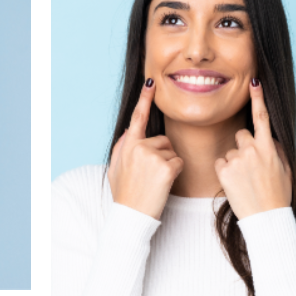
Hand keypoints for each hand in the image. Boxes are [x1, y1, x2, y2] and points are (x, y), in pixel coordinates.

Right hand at [108, 79, 183, 219]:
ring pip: (172, 152)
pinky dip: (175, 173)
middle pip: (163, 141)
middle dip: (161, 155)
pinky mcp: (166, 166)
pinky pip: (178, 162)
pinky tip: (163, 184)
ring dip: (168, 166)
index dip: (144, 98)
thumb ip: (123, 147)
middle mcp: (139, 146)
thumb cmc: (124, 193)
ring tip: (154, 181)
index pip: (137, 117)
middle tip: (149, 176)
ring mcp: (152, 155)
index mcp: (128, 144)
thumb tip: (130, 131)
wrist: (131, 214)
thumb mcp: (116, 167)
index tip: (151, 82)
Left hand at [214, 79, 291, 219]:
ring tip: (245, 181)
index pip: (262, 117)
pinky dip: (225, 172)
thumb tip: (269, 139)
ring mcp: (238, 159)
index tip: (254, 81)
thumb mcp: (284, 169)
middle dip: (244, 147)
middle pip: (241, 135)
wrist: (266, 218)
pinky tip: (235, 184)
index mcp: (269, 148)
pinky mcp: (224, 170)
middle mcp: (253, 150)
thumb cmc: (277, 195)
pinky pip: (221, 163)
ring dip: (235, 162)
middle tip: (251, 168)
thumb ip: (276, 150)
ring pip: (230, 151)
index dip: (258, 98)